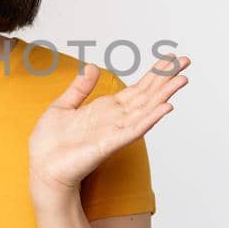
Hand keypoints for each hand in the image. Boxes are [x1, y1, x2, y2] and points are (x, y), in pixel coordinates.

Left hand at [28, 55, 190, 192]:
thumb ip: (79, 88)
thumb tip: (92, 67)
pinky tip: (166, 107)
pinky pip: (134, 129)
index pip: (137, 88)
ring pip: (146, 109)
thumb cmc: (50, 144)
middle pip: (147, 95)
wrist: (42, 168)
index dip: (154, 73)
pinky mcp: (109, 144)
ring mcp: (115, 131)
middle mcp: (115, 119)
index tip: (171, 59)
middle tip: (186, 61)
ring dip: (165, 95)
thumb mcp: (62, 107)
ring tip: (182, 80)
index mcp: (105, 109)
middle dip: (166, 78)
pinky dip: (150, 118)